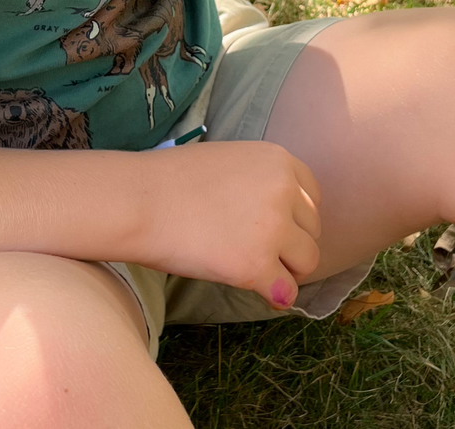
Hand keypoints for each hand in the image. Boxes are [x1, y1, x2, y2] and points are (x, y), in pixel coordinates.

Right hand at [132, 140, 320, 308]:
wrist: (141, 200)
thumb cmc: (173, 179)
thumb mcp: (231, 160)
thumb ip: (261, 181)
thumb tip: (281, 217)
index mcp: (278, 159)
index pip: (313, 196)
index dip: (296, 217)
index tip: (276, 228)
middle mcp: (284, 190)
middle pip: (313, 230)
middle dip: (292, 244)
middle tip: (260, 250)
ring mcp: (273, 228)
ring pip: (307, 262)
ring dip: (287, 270)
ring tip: (257, 269)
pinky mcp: (256, 264)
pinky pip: (287, 291)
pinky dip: (274, 294)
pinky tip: (255, 288)